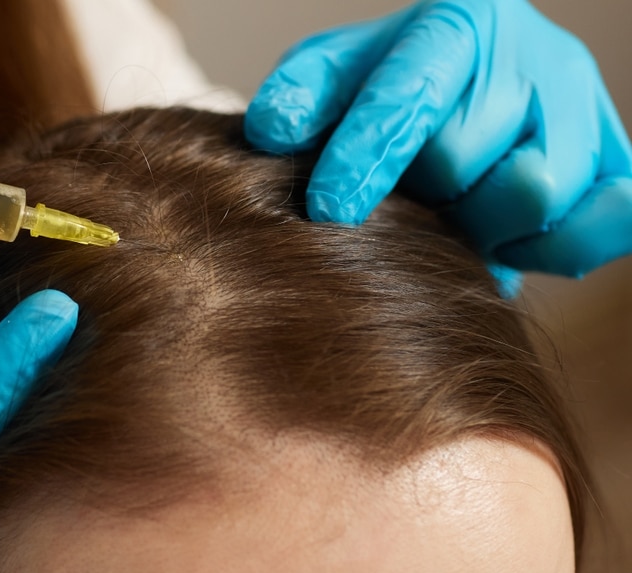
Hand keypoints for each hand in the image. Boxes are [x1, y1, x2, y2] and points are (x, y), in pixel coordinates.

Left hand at [245, 0, 631, 277]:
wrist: (470, 94)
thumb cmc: (388, 89)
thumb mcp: (333, 77)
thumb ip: (300, 96)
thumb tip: (272, 129)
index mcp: (457, 27)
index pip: (409, 96)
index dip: (367, 155)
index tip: (328, 209)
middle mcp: (536, 58)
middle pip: (467, 157)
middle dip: (422, 192)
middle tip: (411, 197)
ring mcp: (587, 109)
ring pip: (537, 193)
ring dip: (479, 222)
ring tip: (455, 211)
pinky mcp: (618, 162)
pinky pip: (602, 226)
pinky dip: (548, 247)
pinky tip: (506, 237)